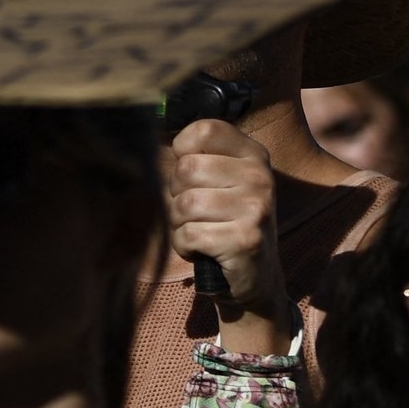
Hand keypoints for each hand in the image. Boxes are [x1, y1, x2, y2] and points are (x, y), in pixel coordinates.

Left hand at [164, 118, 291, 350]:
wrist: (256, 278)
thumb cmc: (226, 223)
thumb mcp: (222, 182)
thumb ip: (196, 158)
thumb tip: (149, 143)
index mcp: (253, 155)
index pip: (204, 130)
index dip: (183, 152)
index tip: (191, 176)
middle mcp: (259, 177)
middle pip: (187, 169)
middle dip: (177, 196)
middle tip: (195, 214)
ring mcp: (256, 208)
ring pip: (185, 204)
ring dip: (180, 224)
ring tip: (200, 232)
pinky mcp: (245, 240)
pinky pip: (189, 234)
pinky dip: (185, 246)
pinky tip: (202, 250)